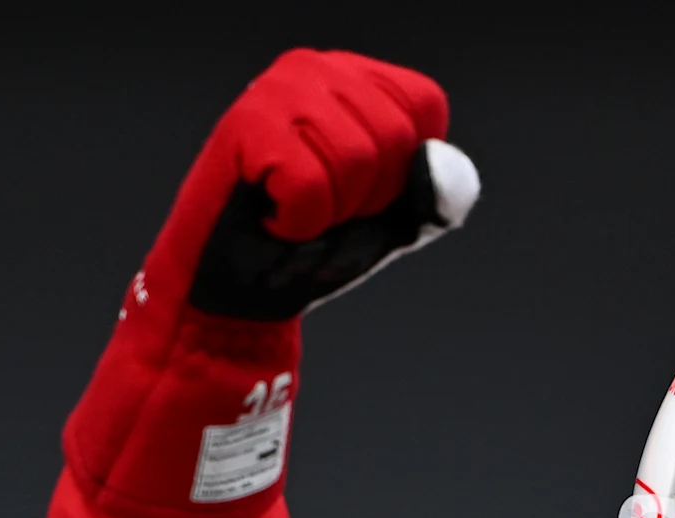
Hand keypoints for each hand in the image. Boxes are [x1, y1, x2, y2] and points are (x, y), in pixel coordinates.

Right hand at [143, 49, 479, 322]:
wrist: (238, 289)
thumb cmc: (311, 248)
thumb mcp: (394, 224)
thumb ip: (436, 196)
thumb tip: (435, 162)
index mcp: (358, 80)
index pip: (424, 106)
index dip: (404, 173)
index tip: (361, 195)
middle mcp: (317, 70)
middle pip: (393, 135)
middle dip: (367, 199)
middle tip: (323, 211)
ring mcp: (278, 91)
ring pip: (354, 160)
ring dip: (332, 215)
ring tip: (297, 215)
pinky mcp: (245, 125)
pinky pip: (308, 186)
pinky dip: (298, 224)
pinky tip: (271, 219)